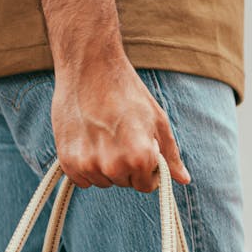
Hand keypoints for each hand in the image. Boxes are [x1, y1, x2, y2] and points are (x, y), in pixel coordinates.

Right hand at [51, 55, 190, 191]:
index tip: (140, 150)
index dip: (146, 169)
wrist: (89, 65)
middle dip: (126, 167)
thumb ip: (170, 155)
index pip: (146, 186)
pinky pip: (81, 180)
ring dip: (104, 167)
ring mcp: (89, 164)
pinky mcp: (67, 160)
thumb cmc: (127, 91)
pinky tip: (87, 142)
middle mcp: (114, 165)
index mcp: (140, 158)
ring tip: (103, 136)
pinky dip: (84, 167)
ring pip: (102, 181)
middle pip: (124, 183)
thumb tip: (184, 179)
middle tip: (120, 137)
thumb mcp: (157, 121)